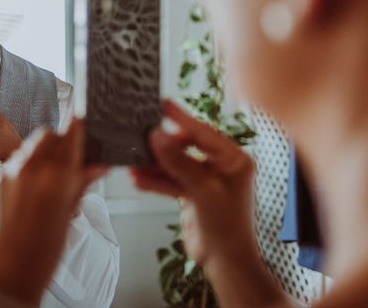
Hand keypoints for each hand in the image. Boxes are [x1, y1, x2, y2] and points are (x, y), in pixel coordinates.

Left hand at [0, 119, 106, 305]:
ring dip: (41, 153)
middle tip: (68, 161)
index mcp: (56, 176)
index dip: (80, 126)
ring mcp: (7, 174)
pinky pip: (12, 162)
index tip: (84, 124)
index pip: (71, 131)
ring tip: (48, 179)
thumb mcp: (68, 218)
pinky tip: (30, 190)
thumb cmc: (40, 256)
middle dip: (60, 141)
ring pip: (29, 147)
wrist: (3, 278)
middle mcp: (30, 168)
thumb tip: (96, 165)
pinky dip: (24, 167)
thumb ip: (80, 185)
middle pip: (48, 134)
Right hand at [130, 99, 256, 269]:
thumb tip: (158, 137)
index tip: (163, 105)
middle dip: (163, 146)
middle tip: (142, 136)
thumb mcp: (202, 190)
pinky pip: (171, 181)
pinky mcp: (193, 193)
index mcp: (234, 159)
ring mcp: (206, 180)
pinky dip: (156, 181)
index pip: (203, 133)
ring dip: (155, 166)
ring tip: (133, 161)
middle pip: (186, 146)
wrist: (225, 262)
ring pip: (175, 165)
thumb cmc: (227, 228)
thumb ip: (178, 162)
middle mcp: (221, 166)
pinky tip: (139, 180)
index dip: (181, 119)